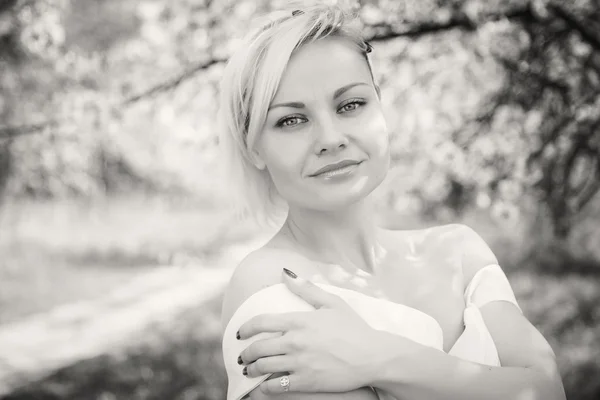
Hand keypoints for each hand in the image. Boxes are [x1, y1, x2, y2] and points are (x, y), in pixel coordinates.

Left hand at [236, 268, 381, 394]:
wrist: (373, 356)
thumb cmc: (354, 328)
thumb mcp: (332, 303)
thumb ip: (307, 288)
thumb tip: (285, 272)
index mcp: (299, 321)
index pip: (261, 322)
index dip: (246, 328)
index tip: (240, 333)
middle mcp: (295, 342)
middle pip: (258, 347)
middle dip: (245, 353)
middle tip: (243, 356)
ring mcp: (299, 363)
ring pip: (263, 367)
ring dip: (251, 370)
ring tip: (249, 371)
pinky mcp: (306, 381)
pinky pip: (276, 386)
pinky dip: (265, 387)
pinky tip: (263, 386)